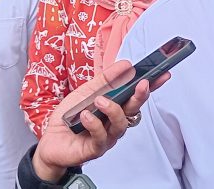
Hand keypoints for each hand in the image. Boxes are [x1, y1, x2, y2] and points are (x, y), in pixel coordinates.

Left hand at [32, 60, 169, 181]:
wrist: (50, 141)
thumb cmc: (70, 117)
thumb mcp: (86, 91)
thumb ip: (106, 79)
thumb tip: (126, 65)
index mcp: (117, 106)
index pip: (137, 95)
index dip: (153, 85)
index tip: (163, 73)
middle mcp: (115, 122)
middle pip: (134, 109)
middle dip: (140, 96)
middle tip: (142, 84)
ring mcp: (108, 136)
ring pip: (121, 124)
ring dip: (113, 109)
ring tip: (100, 101)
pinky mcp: (96, 149)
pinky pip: (101, 136)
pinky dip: (94, 124)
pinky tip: (86, 116)